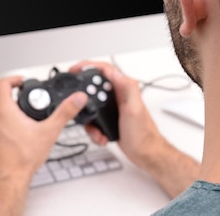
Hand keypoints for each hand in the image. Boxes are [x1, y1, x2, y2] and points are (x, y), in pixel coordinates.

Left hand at [0, 75, 86, 215]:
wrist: (8, 181)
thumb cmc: (21, 160)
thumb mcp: (49, 132)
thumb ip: (65, 113)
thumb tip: (76, 99)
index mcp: (4, 111)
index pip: (3, 83)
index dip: (14, 78)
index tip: (24, 81)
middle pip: (5, 99)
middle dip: (21, 99)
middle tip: (34, 104)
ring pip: (3, 113)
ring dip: (16, 114)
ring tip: (31, 122)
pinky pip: (1, 126)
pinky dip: (12, 126)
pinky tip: (24, 136)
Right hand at [68, 61, 199, 196]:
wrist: (145, 154)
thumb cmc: (142, 134)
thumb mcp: (133, 109)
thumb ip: (126, 88)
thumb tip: (114, 72)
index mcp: (125, 88)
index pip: (105, 70)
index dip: (88, 66)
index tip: (75, 70)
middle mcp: (119, 95)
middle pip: (94, 87)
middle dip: (85, 99)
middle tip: (78, 107)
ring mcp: (114, 106)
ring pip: (92, 105)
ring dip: (89, 118)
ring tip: (95, 129)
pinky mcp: (110, 117)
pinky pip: (94, 118)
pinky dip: (93, 128)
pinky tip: (100, 135)